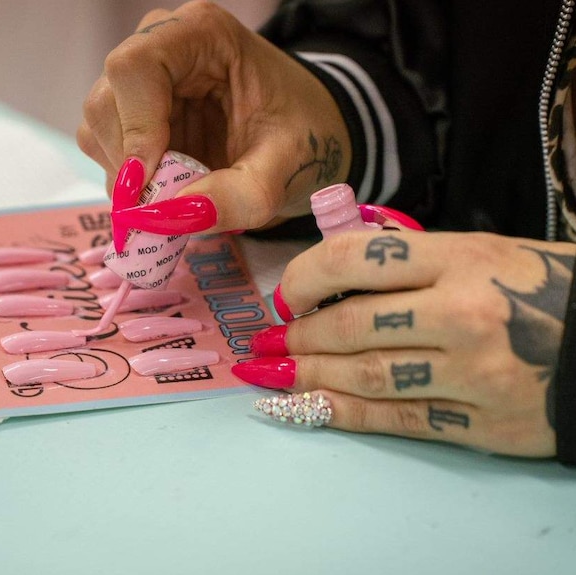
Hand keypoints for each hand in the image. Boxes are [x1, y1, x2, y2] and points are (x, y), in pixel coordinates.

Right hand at [77, 0, 350, 231]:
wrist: (305, 134)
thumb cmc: (302, 135)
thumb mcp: (285, 170)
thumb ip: (238, 196)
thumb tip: (167, 217)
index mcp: (202, 35)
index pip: (135, 68)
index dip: (134, 126)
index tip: (151, 179)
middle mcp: (160, 46)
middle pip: (105, 101)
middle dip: (128, 162)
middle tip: (165, 203)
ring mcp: (140, 81)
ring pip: (96, 128)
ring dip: (125, 177)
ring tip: (174, 195)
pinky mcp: (130, 113)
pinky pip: (104, 149)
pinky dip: (127, 182)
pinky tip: (165, 189)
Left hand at [233, 231, 575, 456]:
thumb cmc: (545, 290)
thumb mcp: (486, 252)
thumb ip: (414, 262)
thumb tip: (335, 275)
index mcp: (463, 259)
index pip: (356, 259)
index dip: (304, 277)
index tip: (286, 296)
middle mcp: (464, 314)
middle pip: (352, 325)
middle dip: (297, 337)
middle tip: (265, 345)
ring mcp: (474, 374)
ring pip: (367, 375)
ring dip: (309, 377)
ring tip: (273, 375)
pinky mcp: (483, 425)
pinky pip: (397, 419)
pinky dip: (345, 413)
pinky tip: (308, 406)